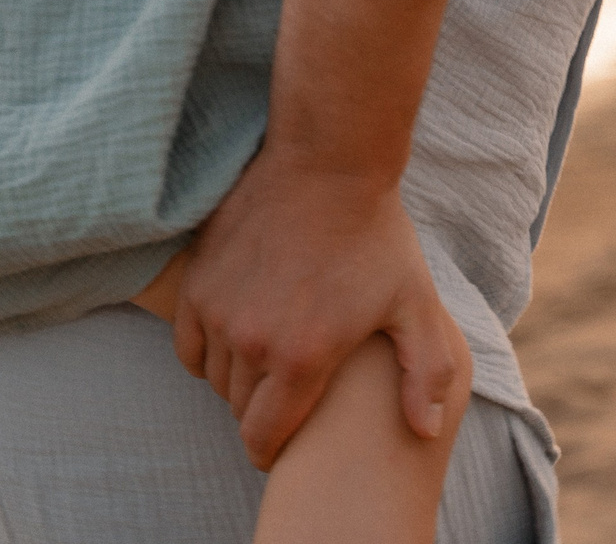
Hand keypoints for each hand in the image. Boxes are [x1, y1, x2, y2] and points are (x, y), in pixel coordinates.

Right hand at [172, 144, 466, 468]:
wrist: (329, 164)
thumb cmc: (377, 236)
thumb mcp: (416, 304)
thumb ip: (427, 373)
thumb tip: (425, 431)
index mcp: (302, 357)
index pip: (264, 436)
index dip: (270, 450)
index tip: (279, 448)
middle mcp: (251, 340)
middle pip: (239, 407)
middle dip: (261, 410)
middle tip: (284, 395)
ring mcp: (218, 309)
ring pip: (214, 376)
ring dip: (236, 378)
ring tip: (266, 361)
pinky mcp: (197, 281)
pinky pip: (188, 344)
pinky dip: (207, 351)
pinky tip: (234, 338)